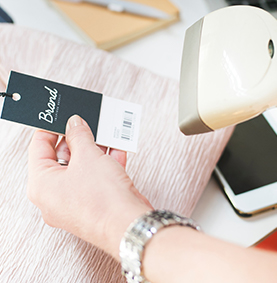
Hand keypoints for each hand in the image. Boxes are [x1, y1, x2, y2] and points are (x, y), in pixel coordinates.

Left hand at [27, 115, 151, 258]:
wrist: (128, 225)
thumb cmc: (102, 201)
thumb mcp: (87, 156)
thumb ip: (79, 135)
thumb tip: (74, 124)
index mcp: (42, 185)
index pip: (38, 147)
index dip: (50, 128)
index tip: (61, 119)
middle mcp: (55, 195)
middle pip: (62, 157)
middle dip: (77, 139)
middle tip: (86, 125)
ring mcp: (75, 200)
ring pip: (81, 167)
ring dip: (94, 149)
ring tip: (104, 135)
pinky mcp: (93, 202)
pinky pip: (94, 177)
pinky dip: (104, 163)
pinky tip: (115, 150)